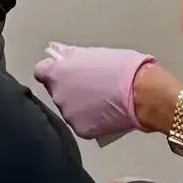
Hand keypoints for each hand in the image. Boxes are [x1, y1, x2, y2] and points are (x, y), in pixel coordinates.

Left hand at [34, 43, 154, 139]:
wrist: (141, 92)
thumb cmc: (121, 67)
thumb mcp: (94, 52)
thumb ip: (72, 56)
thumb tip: (59, 54)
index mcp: (58, 73)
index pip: (41, 71)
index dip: (53, 71)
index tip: (64, 72)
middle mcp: (58, 95)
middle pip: (56, 91)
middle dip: (68, 89)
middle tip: (90, 86)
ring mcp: (69, 114)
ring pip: (69, 109)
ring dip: (78, 105)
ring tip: (101, 100)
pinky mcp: (81, 130)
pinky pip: (81, 123)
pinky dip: (90, 120)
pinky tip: (105, 113)